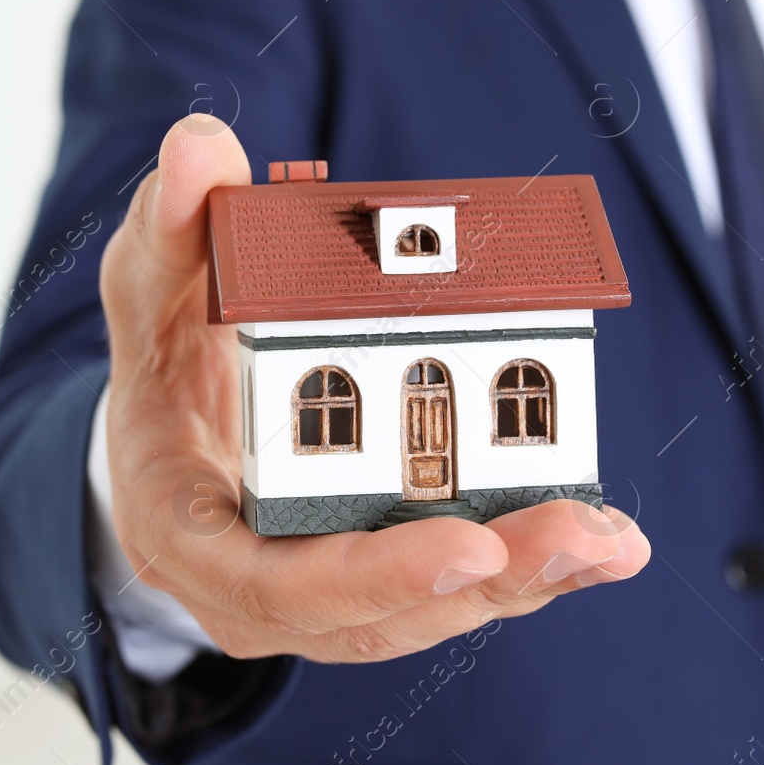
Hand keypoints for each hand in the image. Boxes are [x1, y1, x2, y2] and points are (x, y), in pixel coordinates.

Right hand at [98, 113, 650, 663]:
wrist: (169, 434)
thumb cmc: (160, 362)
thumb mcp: (151, 289)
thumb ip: (172, 225)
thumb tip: (200, 147)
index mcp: (184, 531)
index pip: (273, 585)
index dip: (370, 576)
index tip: (469, 546)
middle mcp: (255, 590)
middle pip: (375, 617)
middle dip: (486, 580)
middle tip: (581, 533)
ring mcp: (319, 599)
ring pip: (428, 614)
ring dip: (529, 579)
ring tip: (612, 540)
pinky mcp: (375, 583)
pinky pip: (452, 590)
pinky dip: (530, 569)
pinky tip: (605, 542)